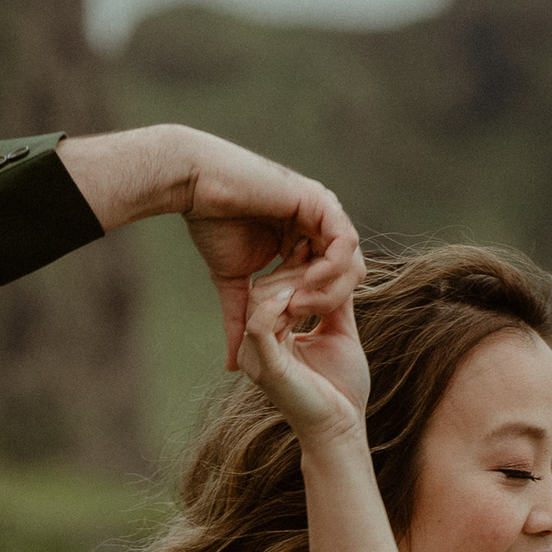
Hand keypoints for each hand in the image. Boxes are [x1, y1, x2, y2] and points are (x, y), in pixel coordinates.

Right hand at [54, 126, 360, 361]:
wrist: (199, 187)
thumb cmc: (212, 226)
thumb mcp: (233, 284)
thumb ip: (241, 319)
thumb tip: (234, 364)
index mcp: (305, 240)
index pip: (332, 283)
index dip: (316, 308)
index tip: (289, 322)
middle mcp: (320, 224)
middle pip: (349, 275)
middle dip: (327, 302)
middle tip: (298, 315)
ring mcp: (324, 210)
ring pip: (352, 261)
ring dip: (329, 289)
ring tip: (301, 302)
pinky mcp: (320, 202)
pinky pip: (345, 241)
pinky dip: (331, 266)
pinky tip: (307, 280)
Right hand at [235, 264, 369, 441]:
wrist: (342, 429)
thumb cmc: (341, 389)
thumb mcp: (339, 332)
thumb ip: (334, 302)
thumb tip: (339, 267)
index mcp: (269, 337)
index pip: (270, 289)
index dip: (293, 267)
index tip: (314, 250)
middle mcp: (255, 346)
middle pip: (261, 289)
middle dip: (293, 272)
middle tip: (318, 261)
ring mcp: (257, 357)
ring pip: (259, 300)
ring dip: (291, 284)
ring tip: (317, 280)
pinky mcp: (267, 367)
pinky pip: (260, 325)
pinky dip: (278, 305)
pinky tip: (300, 296)